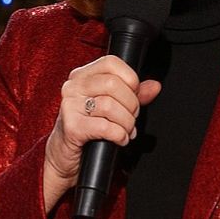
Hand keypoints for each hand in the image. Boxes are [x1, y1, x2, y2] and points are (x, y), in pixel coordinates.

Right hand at [42, 55, 161, 210]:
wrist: (64, 156)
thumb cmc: (88, 128)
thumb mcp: (111, 107)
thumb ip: (132, 94)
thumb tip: (155, 86)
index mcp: (82, 76)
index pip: (111, 63)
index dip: (130, 79)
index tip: (133, 95)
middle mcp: (73, 87)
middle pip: (113, 84)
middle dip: (131, 105)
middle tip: (131, 118)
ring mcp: (70, 106)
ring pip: (110, 106)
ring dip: (126, 123)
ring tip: (126, 131)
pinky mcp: (71, 127)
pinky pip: (105, 127)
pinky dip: (119, 135)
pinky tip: (119, 139)